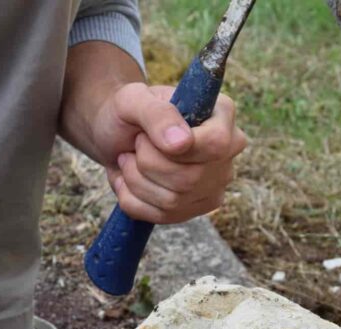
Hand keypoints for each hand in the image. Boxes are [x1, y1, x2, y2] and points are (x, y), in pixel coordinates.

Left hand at [91, 82, 247, 223]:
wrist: (114, 135)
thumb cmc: (128, 112)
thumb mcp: (133, 100)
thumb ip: (158, 114)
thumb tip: (183, 143)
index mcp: (220, 116)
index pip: (216, 144)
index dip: (178, 147)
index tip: (145, 137)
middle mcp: (226, 154)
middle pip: (190, 178)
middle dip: (147, 162)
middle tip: (135, 144)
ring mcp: (212, 186)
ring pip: (173, 201)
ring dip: (135, 179)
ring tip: (129, 159)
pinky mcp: (192, 211)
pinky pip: (159, 217)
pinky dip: (131, 199)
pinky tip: (128, 180)